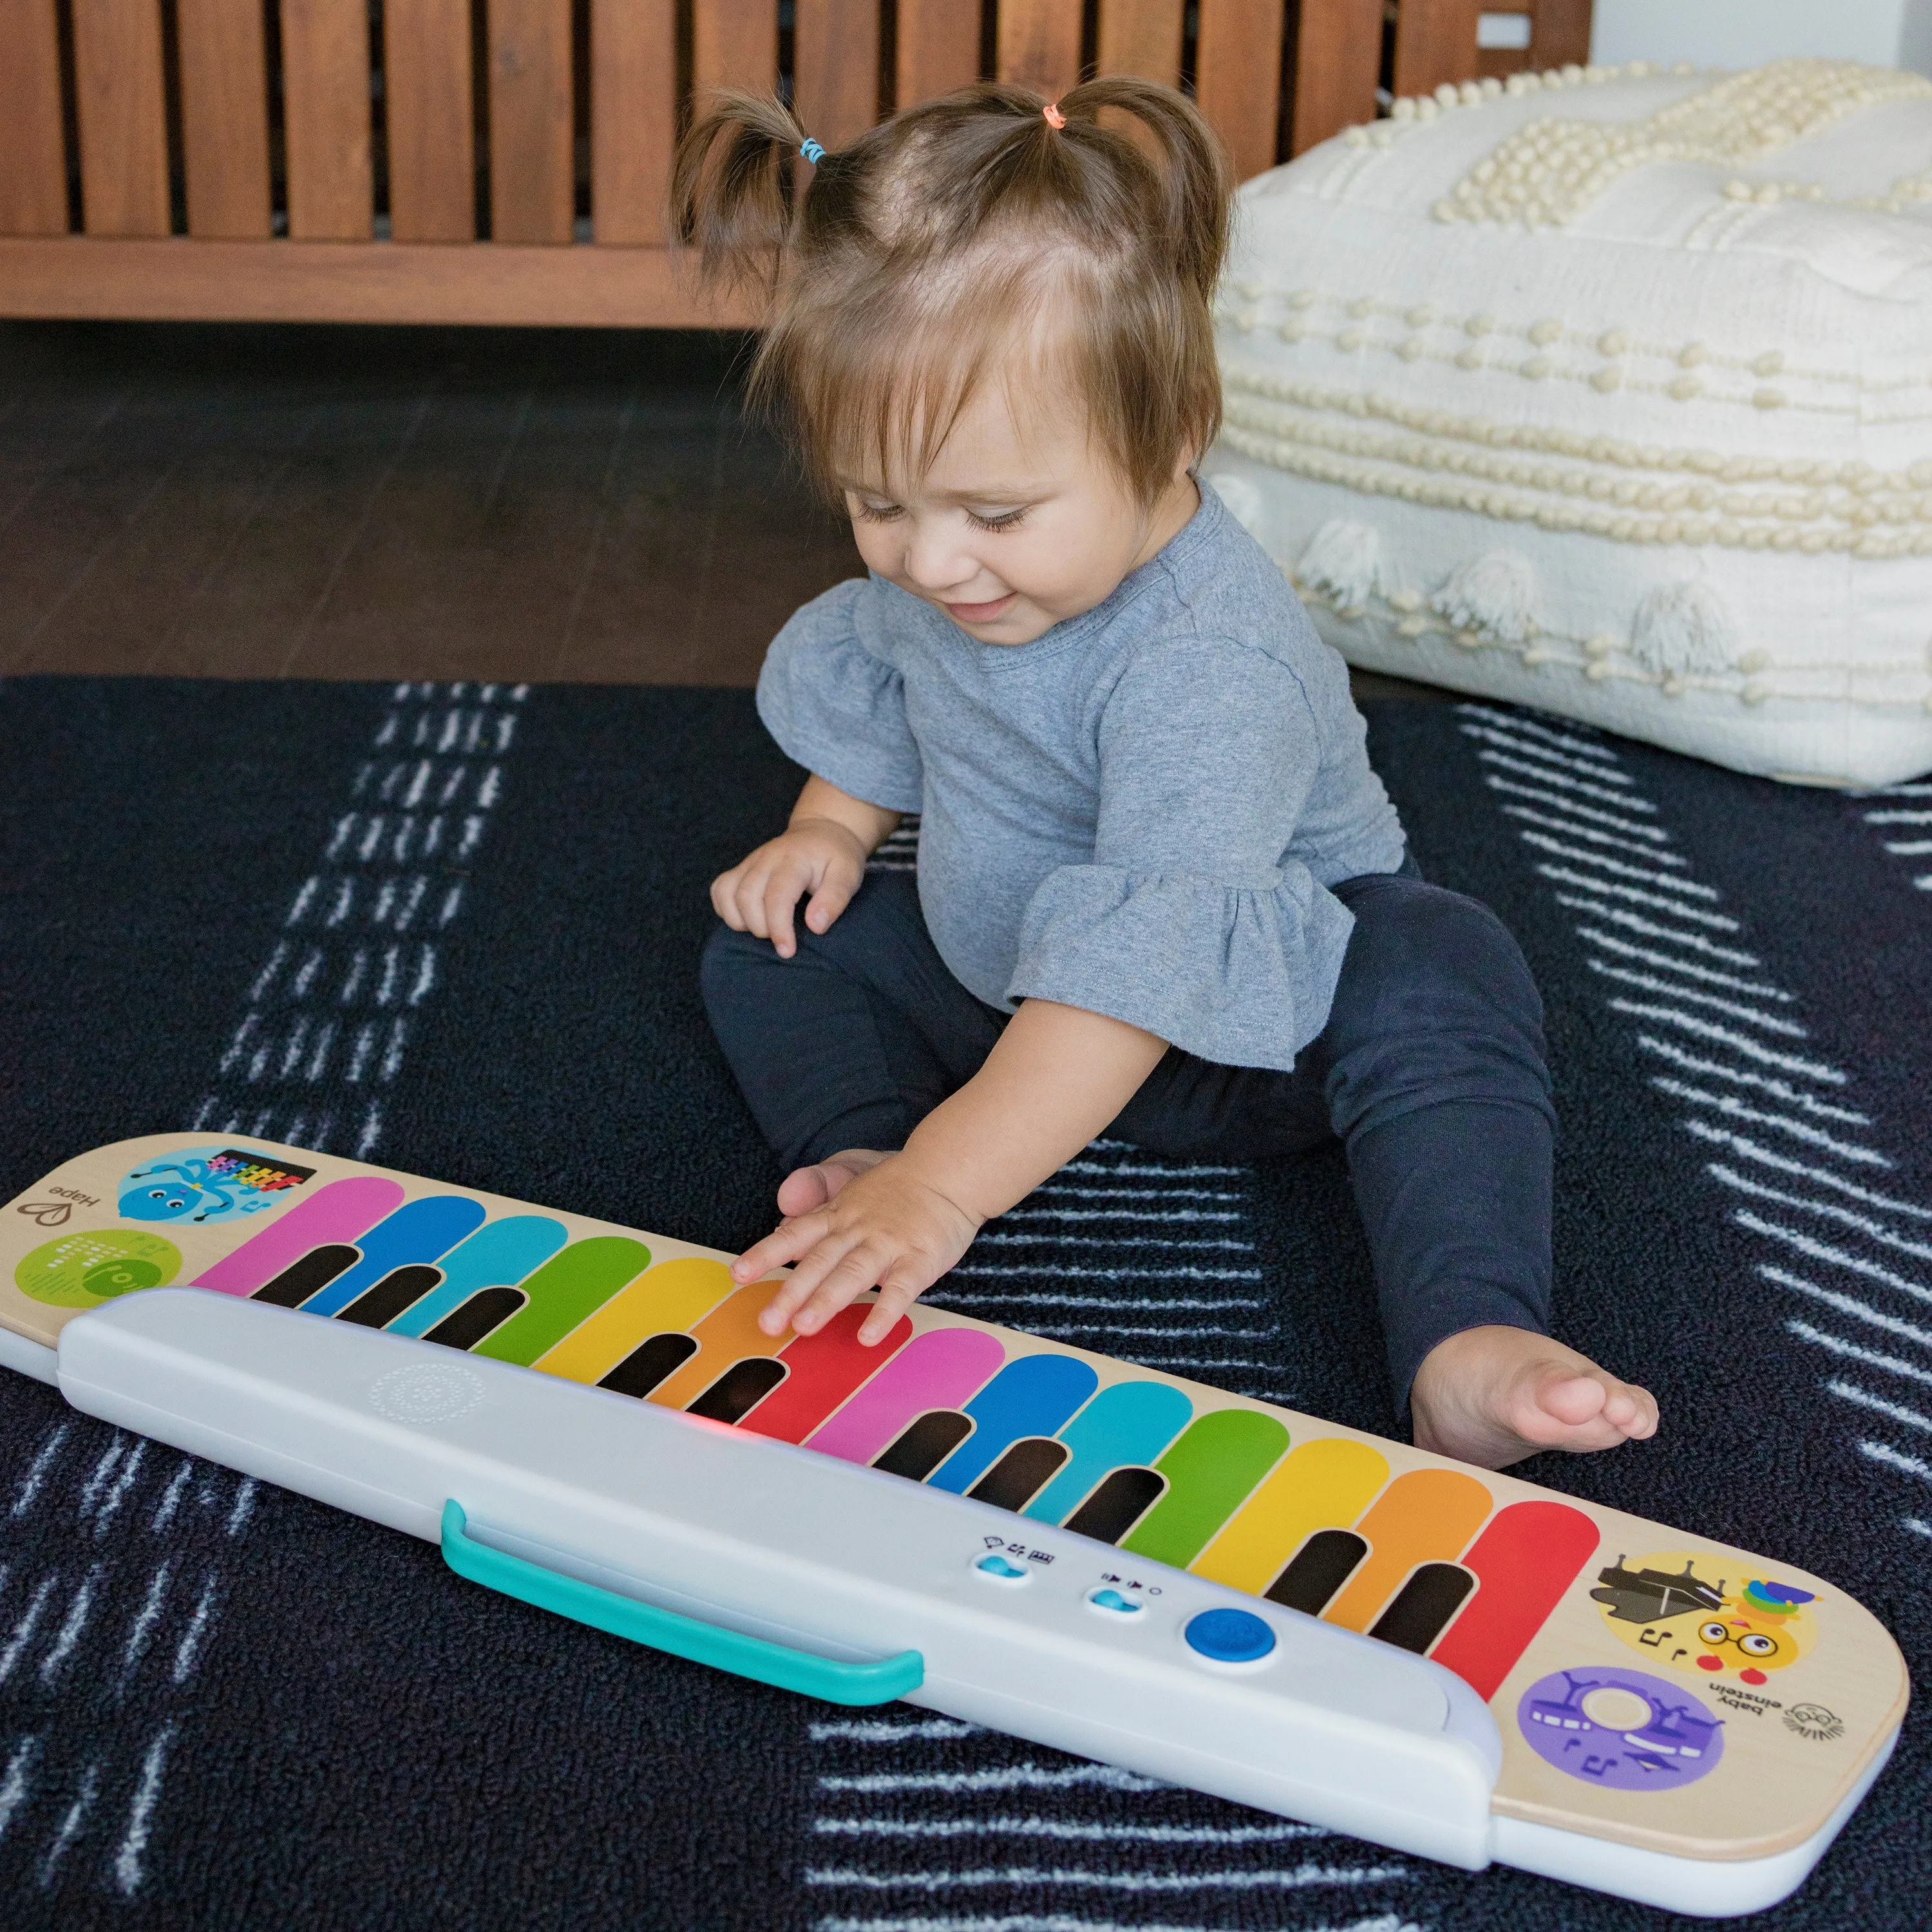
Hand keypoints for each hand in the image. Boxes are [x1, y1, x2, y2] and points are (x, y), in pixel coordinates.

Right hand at [710, 817, 868, 958]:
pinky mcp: (741, 868)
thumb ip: (834, 899)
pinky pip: (720, 889)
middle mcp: (766, 858)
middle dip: (761, 928)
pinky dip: (726, 910)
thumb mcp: (848, 875)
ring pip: (728, 893)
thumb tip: (815, 926)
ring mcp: (750, 862)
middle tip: (783, 940)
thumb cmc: (836, 857)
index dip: (779, 927)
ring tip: (765, 930)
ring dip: (741, 921)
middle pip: (747, 896)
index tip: (787, 951)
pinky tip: (746, 920)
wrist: (821, 833)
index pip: (777, 896)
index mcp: (794, 859)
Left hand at [733, 1153, 982, 1344]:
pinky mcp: (919, 1259)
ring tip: (804, 1328)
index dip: (766, 1254)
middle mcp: (857, 1229)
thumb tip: (781, 1218)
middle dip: (791, 1292)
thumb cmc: (896, 1186)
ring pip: (853, 1273)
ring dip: (827, 1300)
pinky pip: (901, 1288)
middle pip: (819, 1261)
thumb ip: (815, 1200)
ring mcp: (888, 1244)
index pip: (795, 1234)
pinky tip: (868, 1336)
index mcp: (837, 1214)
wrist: (949, 1170)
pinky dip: (884, 1312)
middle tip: (767, 1323)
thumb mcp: (850, 1181)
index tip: (738, 1275)